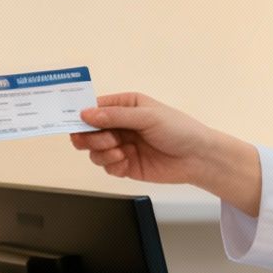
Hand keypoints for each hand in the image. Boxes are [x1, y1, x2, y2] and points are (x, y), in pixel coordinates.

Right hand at [71, 92, 261, 215]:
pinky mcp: (125, 165)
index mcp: (124, 106)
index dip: (81, 115)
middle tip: (108, 141)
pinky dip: (112, 165)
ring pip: (93, 150)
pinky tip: (126, 162)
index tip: (74, 122)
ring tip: (121, 152)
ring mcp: (121, 145)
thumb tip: (86, 114)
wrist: (197, 158)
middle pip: (87, 131)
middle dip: (91, 137)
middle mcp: (120, 125)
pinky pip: (106, 166)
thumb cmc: (179, 129)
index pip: (93, 108)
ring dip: (102, 152)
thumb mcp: (147, 117)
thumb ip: (115, 116)